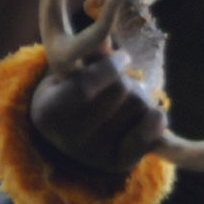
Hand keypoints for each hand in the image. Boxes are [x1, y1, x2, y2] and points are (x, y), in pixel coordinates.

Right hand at [30, 51, 167, 173]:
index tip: (123, 57)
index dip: (109, 67)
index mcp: (48, 114)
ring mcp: (94, 155)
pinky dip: (156, 119)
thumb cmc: (67, 93)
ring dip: (140, 94)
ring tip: (126, 98)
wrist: (67, 136)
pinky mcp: (119, 164)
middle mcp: (69, 140)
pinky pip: (150, 136)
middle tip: (122, 80)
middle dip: (126, 78)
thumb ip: (86, 55)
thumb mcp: (67, 72)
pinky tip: (152, 113)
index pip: (84, 88)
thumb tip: (104, 39)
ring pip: (139, 106)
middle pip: (119, 92)